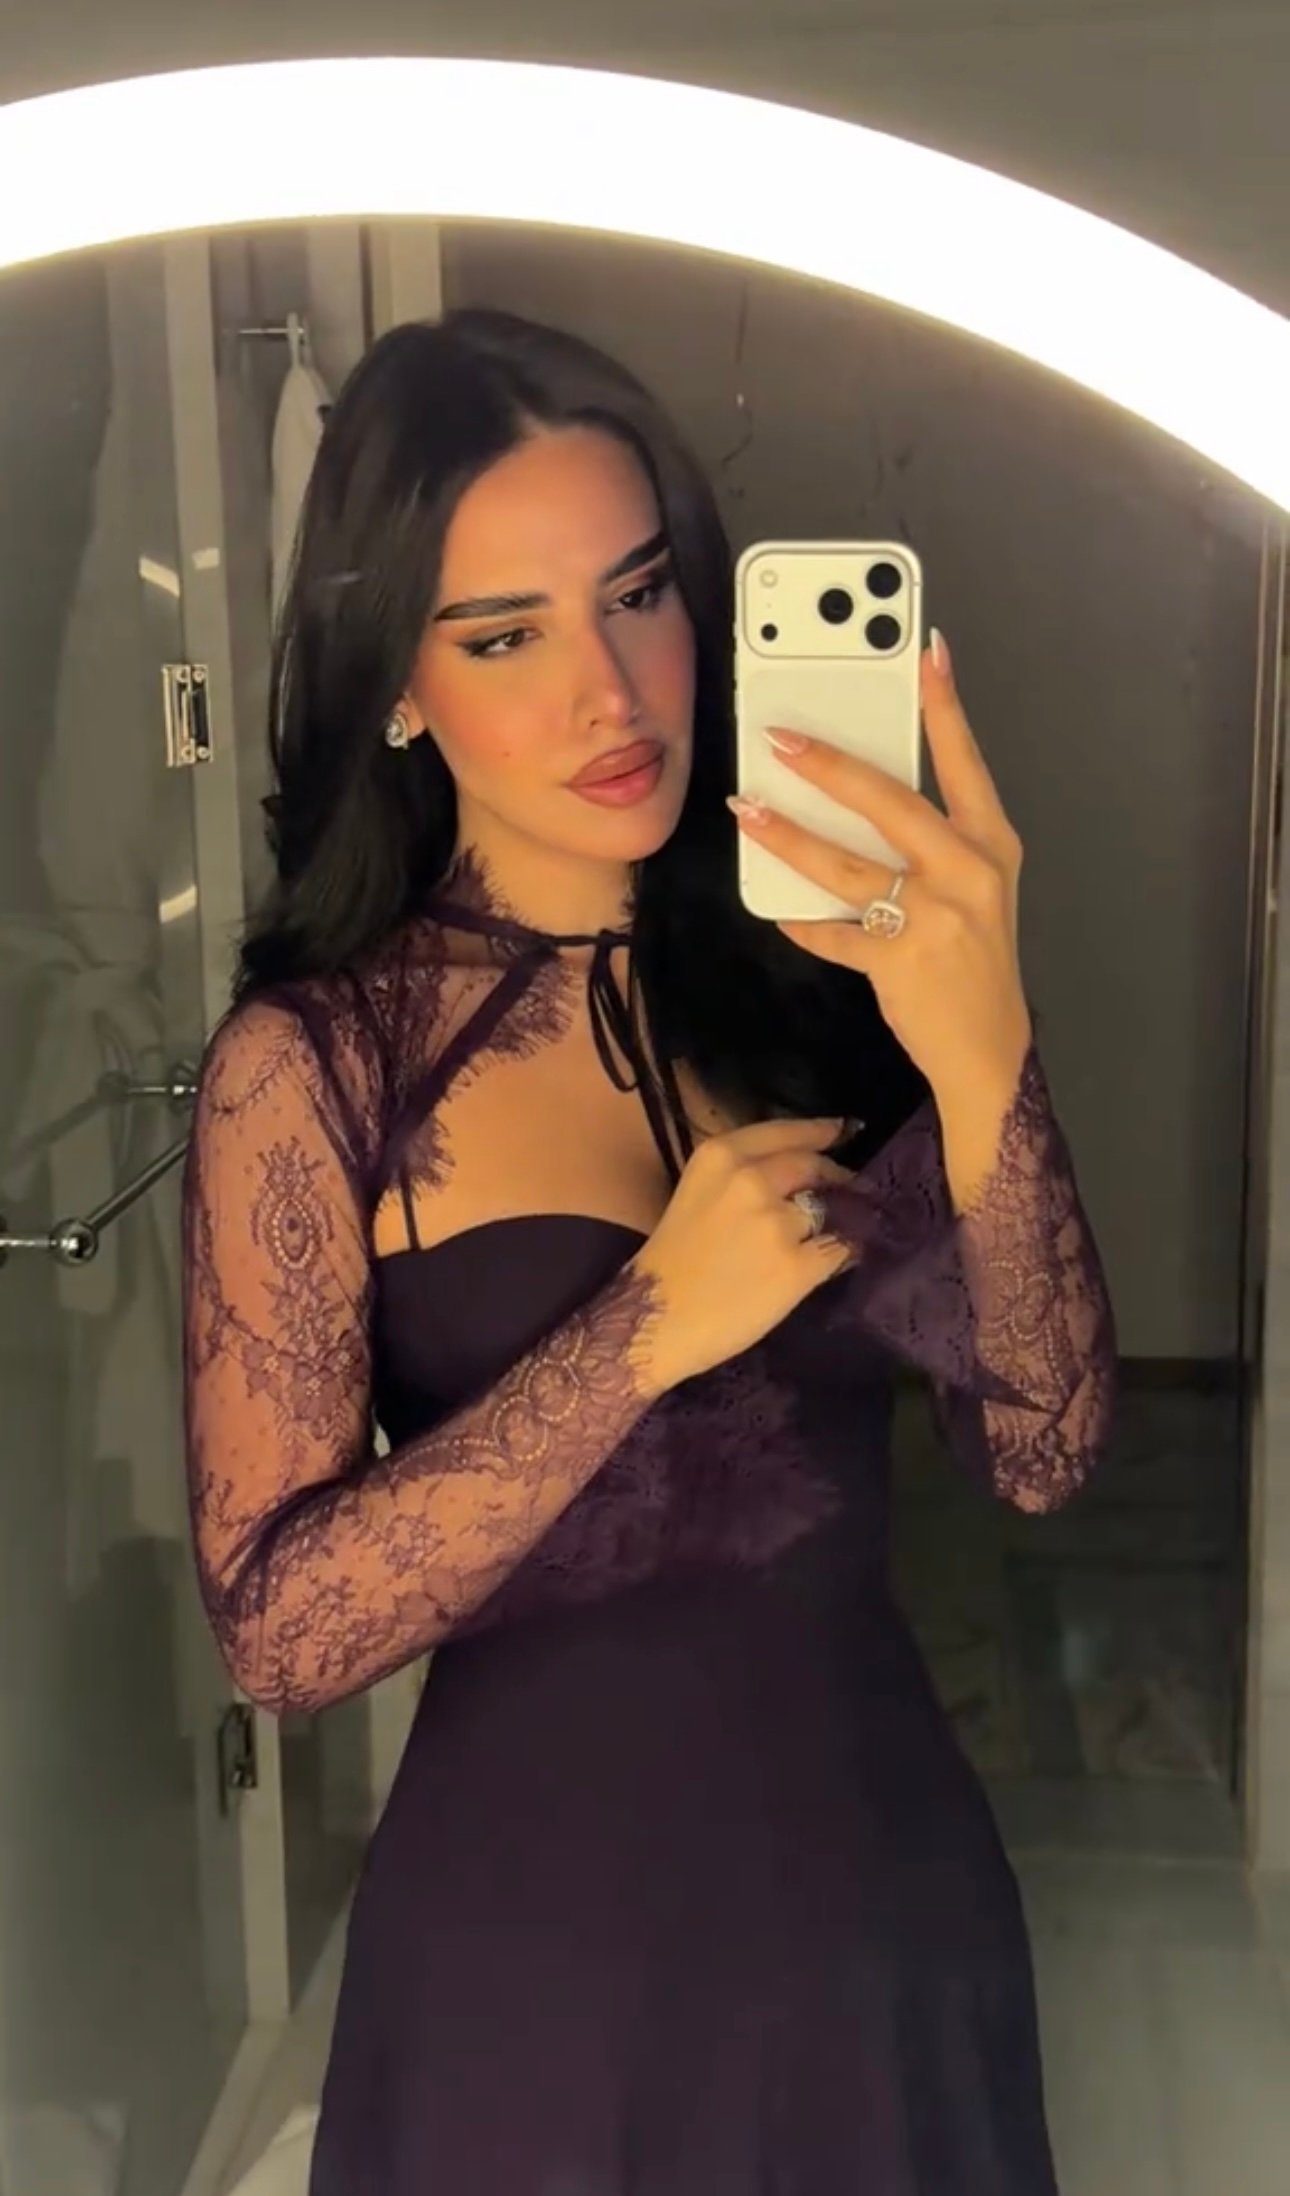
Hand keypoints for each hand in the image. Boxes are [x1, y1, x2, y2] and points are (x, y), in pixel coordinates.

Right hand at [628, 1116, 854, 1393]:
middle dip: (835, 1177)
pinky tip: (841, 1259)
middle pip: (813, 1166)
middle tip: (847, 1189)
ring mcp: (776, 1223)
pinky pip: (841, 1250)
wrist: (655, 1321)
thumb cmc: (670, 1263)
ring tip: (827, 1236)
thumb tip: (797, 1177)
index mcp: (720, 1156)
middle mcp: (750, 1180)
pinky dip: (847, 1252)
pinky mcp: (796, 1266)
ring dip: (836, 1220)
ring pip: (829, 1210)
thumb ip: (741, 1176)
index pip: (785, 1133)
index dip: (820, 1131)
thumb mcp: (697, 1192)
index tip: (845, 1129)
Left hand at [728, 631, 1031, 1102]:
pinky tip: (776, 907)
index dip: (945, 705)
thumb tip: (858, 793)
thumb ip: (931, 842)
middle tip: (781, 738)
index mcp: (991, 843)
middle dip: (829, 765)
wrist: (988, 1049)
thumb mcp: (974, 888)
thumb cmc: (975, 960)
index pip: (966, 761)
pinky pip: (832, 931)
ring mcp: (935, 917)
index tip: (925, 652)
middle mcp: (968, 872)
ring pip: (845, 864)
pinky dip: (800, 919)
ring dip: (788, 835)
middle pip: (890, 802)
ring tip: (748, 809)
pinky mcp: (899, 961)